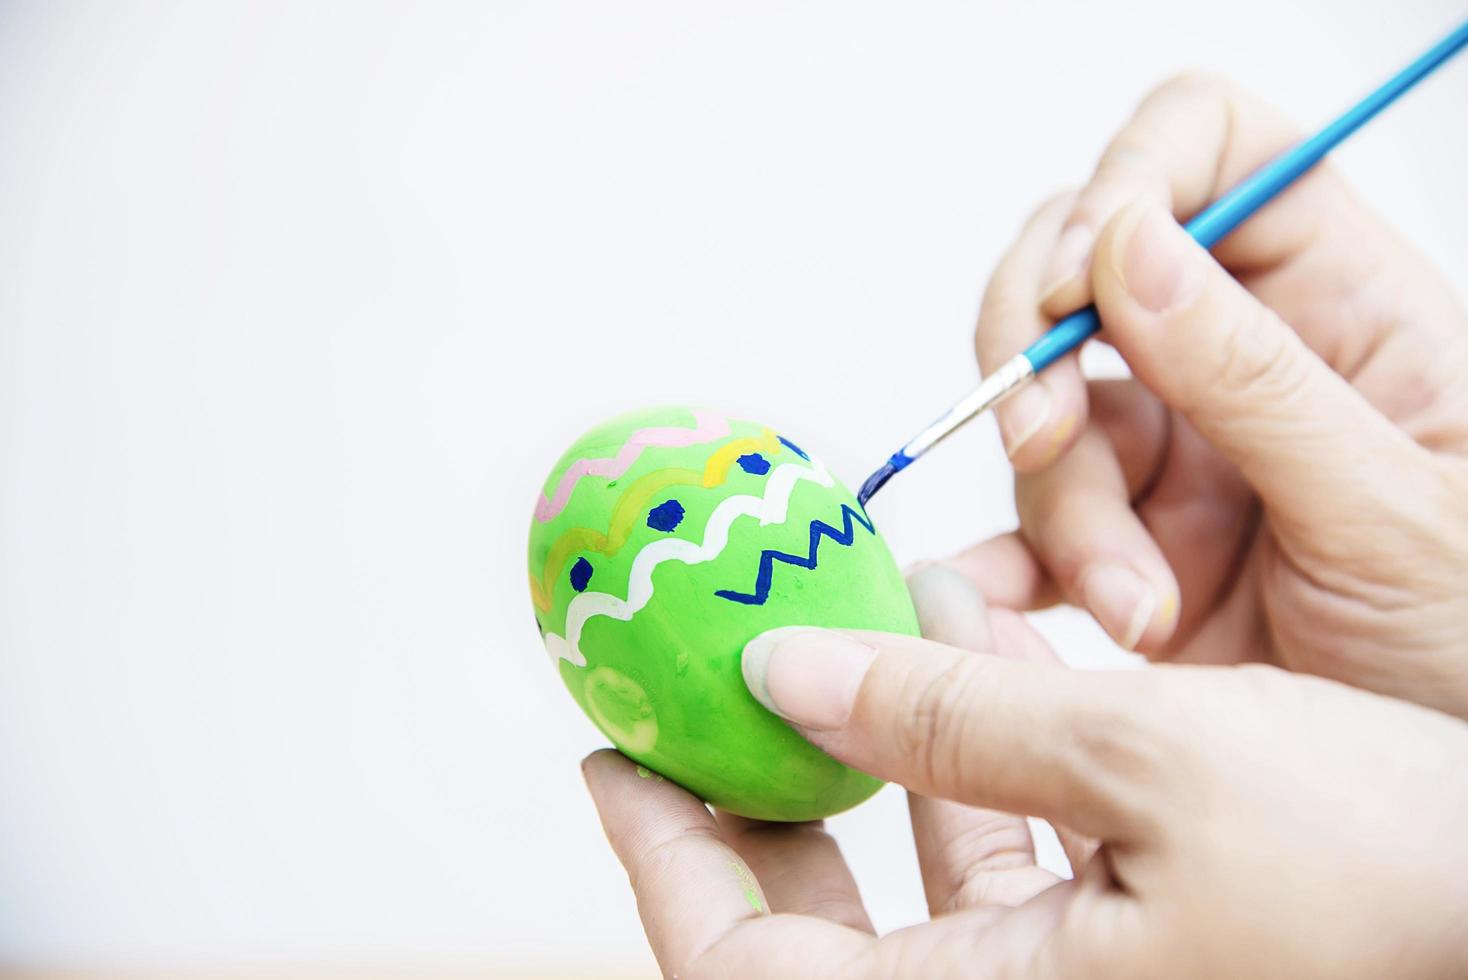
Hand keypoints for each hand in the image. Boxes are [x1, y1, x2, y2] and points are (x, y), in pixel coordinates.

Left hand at [582, 570, 1467, 978]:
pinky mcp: (1137, 933)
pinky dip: (978, 750)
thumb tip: (787, 678)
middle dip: (754, 797)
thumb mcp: (1153, 761)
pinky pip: (1014, 844)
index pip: (753, 970)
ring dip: (873, 745)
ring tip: (838, 635)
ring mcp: (1078, 976)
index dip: (666, 866)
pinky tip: (972, 643)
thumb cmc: (1388, 872)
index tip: (613, 759)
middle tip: (702, 689)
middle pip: (818, 921)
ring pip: (917, 867)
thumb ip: (955, 719)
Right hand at [954, 74, 1467, 714]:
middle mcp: (1243, 359)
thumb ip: (1255, 377)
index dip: (1131, 180)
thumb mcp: (1394, 509)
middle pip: (1083, 275)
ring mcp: (1180, 453)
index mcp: (1343, 303)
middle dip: (1039, 354)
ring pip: (1049, 420)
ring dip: (1066, 513)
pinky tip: (1005, 614)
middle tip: (1044, 439)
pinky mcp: (1130, 545)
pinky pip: (1027, 530)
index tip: (1081, 285)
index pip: (1213, 151)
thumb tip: (1124, 243)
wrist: (1461, 811)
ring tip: (1138, 611)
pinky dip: (1000, 570)